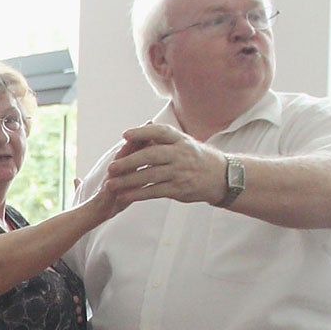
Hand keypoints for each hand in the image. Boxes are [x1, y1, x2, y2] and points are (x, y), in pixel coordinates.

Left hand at [104, 124, 227, 207]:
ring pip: (150, 176)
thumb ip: (162, 140)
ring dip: (128, 181)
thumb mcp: (183, 143)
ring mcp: (180, 172)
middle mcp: (180, 154)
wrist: (220, 176)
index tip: (125, 135)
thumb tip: (136, 134)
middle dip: (129, 162)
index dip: (142, 132)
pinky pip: (154, 191)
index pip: (160, 132)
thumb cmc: (195, 157)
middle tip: (111, 167)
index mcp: (180, 140)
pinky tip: (124, 197)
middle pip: (151, 156)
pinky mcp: (178, 189)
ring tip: (111, 185)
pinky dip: (138, 194)